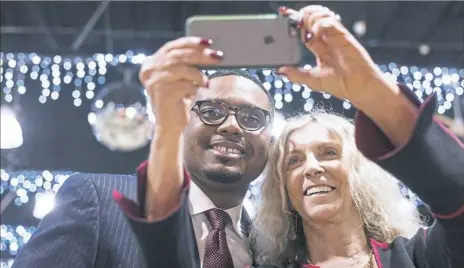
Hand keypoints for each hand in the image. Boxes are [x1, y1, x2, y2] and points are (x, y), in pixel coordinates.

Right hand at [139, 37, 222, 133]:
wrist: (171, 125)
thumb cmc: (179, 99)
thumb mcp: (180, 77)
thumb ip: (186, 62)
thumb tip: (209, 50)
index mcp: (151, 62)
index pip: (172, 46)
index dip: (191, 42)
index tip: (209, 42)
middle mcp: (149, 69)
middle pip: (178, 55)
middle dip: (200, 55)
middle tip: (218, 57)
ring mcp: (154, 81)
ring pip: (181, 69)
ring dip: (198, 74)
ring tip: (206, 82)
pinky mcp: (162, 93)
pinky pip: (184, 85)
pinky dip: (195, 87)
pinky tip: (199, 91)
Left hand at [278, 6, 392, 105]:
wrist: (359, 86)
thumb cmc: (340, 84)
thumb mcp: (313, 80)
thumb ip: (296, 75)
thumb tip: (279, 71)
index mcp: (319, 48)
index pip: (304, 32)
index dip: (295, 25)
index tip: (285, 18)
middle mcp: (326, 40)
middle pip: (312, 20)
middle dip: (302, 17)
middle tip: (294, 21)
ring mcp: (334, 36)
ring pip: (321, 16)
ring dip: (311, 16)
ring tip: (304, 23)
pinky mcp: (342, 35)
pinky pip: (330, 22)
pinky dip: (321, 23)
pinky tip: (316, 32)